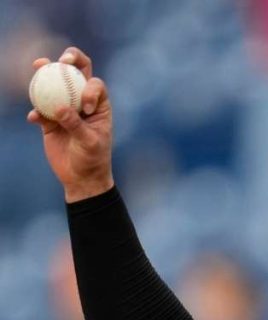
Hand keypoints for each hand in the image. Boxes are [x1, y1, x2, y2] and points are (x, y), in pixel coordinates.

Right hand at [27, 47, 113, 202]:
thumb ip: (76, 125)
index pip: (95, 84)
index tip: (85, 106)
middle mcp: (82, 101)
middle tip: (61, 59)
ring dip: (45, 74)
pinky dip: (36, 112)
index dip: (89, 87)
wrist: (81, 177)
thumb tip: (59, 107)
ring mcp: (65, 108)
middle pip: (76, 72)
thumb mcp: (90, 143)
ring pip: (53, 85)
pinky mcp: (50, 120)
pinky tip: (34, 118)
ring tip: (37, 66)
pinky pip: (40, 109)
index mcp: (98, 105)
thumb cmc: (93, 160)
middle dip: (71, 58)